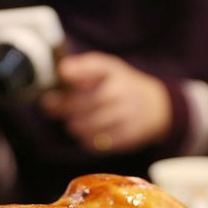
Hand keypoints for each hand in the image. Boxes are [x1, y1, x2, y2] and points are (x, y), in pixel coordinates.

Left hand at [42, 52, 170, 153]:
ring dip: (73, 125)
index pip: (93, 66)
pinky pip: (96, 142)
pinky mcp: (128, 134)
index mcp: (113, 70)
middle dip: (61, 107)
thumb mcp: (106, 70)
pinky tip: (88, 133)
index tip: (62, 72)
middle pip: (81, 102)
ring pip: (85, 125)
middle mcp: (121, 90)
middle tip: (51, 107)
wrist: (156, 106)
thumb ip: (82, 69)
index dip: (75, 70)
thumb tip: (60, 72)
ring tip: (74, 122)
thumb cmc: (120, 86)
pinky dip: (87, 139)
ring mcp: (126, 113)